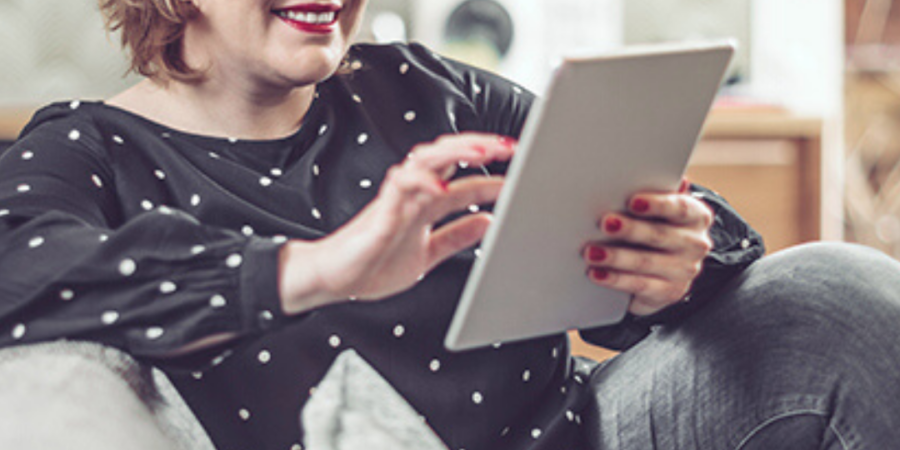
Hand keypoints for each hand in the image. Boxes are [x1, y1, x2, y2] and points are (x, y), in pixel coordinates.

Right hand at [279, 133, 514, 313]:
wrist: (333, 280)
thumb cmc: (373, 264)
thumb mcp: (427, 254)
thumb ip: (455, 237)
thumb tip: (489, 221)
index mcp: (425, 204)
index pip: (464, 180)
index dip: (493, 175)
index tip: (521, 173)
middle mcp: (413, 194)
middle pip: (448, 157)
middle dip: (478, 147)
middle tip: (508, 147)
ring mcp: (396, 199)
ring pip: (426, 161)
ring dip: (456, 152)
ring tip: (484, 151)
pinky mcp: (379, 212)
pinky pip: (400, 187)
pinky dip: (422, 182)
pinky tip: (442, 186)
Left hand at [583, 180, 713, 315]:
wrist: (668, 272)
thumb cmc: (658, 230)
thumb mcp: (661, 212)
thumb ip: (656, 193)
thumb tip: (650, 173)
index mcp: (696, 216)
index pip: (680, 208)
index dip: (657, 204)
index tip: (632, 201)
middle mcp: (695, 243)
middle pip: (659, 235)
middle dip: (630, 229)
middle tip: (605, 223)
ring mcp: (684, 271)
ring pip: (646, 262)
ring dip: (616, 256)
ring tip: (591, 252)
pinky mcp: (669, 292)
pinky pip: (639, 285)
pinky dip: (615, 279)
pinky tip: (596, 273)